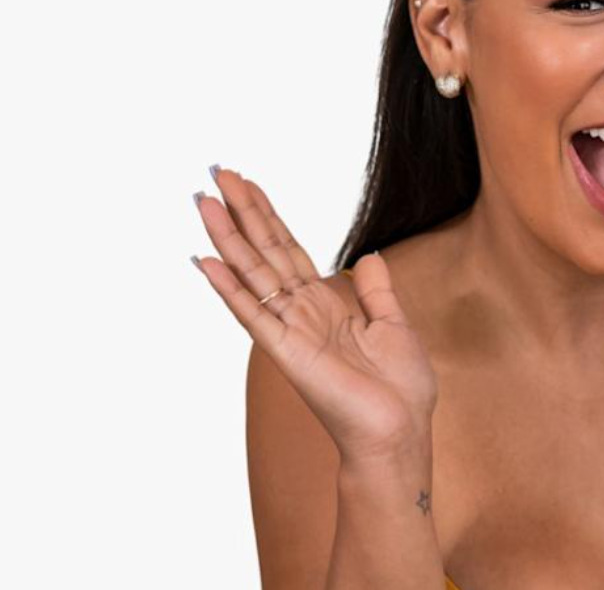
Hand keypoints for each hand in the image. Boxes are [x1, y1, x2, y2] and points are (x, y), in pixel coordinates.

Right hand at [191, 167, 437, 464]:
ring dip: (228, 238)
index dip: (268, 215)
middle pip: (265, 252)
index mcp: (325, 305)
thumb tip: (368, 256)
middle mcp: (301, 313)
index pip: (288, 250)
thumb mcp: (394, 324)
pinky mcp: (287, 353)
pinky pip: (253, 315)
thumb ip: (376, 290)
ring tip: (204, 202)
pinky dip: (230, 289)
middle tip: (217, 173)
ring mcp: (290, 331)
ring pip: (253, 274)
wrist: (400, 431)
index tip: (246, 183)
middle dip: (242, 212)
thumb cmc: (400, 388)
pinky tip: (207, 262)